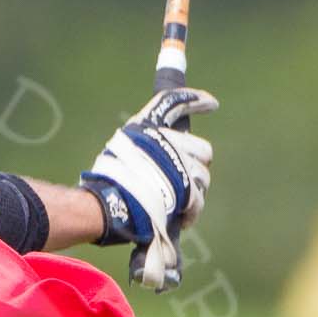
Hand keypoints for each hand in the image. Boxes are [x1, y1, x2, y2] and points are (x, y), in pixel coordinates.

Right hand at [80, 88, 218, 290]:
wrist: (106, 207)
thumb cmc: (107, 185)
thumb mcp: (118, 153)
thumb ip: (142, 146)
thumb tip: (163, 153)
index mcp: (148, 129)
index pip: (174, 103)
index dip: (195, 99)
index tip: (212, 104)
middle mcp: (166, 142)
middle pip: (202, 150)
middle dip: (195, 166)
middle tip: (182, 181)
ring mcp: (179, 165)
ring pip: (203, 177)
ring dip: (193, 192)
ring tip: (176, 203)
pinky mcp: (186, 189)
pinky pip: (198, 201)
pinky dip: (190, 212)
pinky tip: (180, 217)